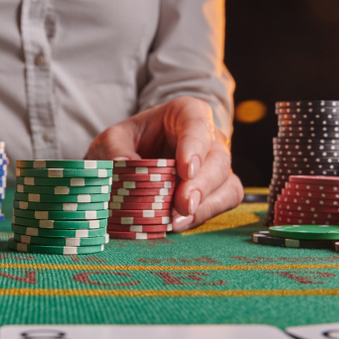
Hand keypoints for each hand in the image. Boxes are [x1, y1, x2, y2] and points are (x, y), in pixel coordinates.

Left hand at [85, 96, 243, 231]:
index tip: (185, 169)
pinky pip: (223, 202)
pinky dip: (203, 215)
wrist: (132, 157)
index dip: (194, 146)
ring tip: (177, 220)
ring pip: (226, 183)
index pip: (197, 123)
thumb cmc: (127, 142)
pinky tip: (179, 224)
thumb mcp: (112, 140)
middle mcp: (208, 137)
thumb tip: (122, 165)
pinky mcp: (217, 189)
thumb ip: (115, 149)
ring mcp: (215, 164)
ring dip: (205, 204)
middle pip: (217, 158)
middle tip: (183, 204)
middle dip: (201, 184)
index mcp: (185, 114)